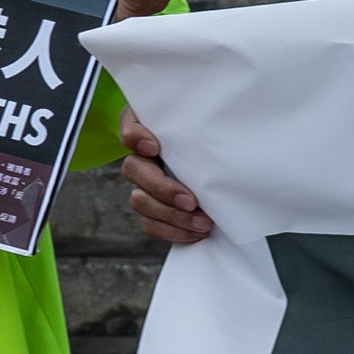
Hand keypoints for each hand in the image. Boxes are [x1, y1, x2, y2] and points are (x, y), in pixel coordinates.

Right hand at [120, 105, 212, 244]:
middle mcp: (141, 156)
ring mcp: (144, 184)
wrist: (224, 166)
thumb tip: (222, 121)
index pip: (129, 127)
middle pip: (133, 169)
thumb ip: (205, 122)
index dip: (135, 138)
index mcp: (151, 129)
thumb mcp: (209, 125)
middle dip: (162, 188)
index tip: (154, 148)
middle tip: (191, 201)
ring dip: (170, 215)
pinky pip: (149, 224)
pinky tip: (194, 232)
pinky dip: (171, 231)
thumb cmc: (216, 138)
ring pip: (139, 200)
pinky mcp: (152, 209)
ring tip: (202, 222)